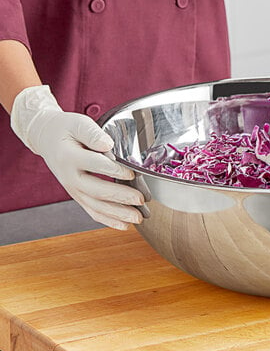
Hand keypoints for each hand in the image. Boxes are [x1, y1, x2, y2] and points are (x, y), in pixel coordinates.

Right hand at [11, 86, 143, 229]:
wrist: (47, 139)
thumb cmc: (67, 130)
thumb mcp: (78, 124)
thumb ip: (93, 134)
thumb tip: (108, 145)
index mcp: (69, 157)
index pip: (94, 165)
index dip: (114, 170)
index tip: (133, 173)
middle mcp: (70, 177)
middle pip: (96, 191)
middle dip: (120, 197)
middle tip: (141, 200)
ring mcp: (73, 189)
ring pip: (96, 206)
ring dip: (118, 214)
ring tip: (138, 218)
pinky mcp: (78, 196)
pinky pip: (92, 211)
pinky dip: (108, 220)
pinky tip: (125, 226)